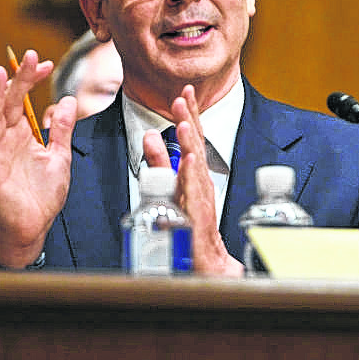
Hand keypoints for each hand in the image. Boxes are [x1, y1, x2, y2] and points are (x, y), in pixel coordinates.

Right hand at [0, 49, 76, 267]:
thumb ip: (61, 129)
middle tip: (28, 56)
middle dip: (18, 80)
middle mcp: (7, 140)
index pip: (24, 100)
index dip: (31, 81)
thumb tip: (67, 100)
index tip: (43, 63)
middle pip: (9, 104)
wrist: (34, 226)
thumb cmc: (42, 194)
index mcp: (23, 135)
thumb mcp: (59, 156)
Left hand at [143, 84, 242, 276]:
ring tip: (185, 121)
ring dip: (191, 143)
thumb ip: (159, 164)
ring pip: (195, 168)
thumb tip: (150, 137)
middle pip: (197, 147)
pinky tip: (189, 160)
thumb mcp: (169, 188)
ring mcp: (201, 201)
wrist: (207, 268)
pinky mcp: (197, 219)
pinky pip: (194, 195)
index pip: (192, 139)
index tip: (185, 92)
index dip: (189, 114)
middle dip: (191, 119)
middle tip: (183, 95)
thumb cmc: (189, 230)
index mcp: (194, 175)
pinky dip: (192, 177)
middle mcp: (200, 184)